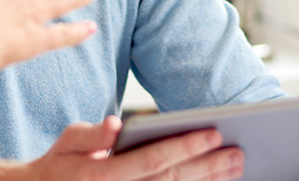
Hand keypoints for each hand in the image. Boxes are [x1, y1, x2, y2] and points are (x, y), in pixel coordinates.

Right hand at [24, 116, 243, 180]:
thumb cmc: (61, 165)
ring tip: (235, 168)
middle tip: (237, 153)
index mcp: (101, 175)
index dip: (184, 146)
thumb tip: (115, 124)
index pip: (152, 160)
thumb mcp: (67, 142)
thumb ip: (91, 134)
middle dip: (208, 167)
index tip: (213, 132)